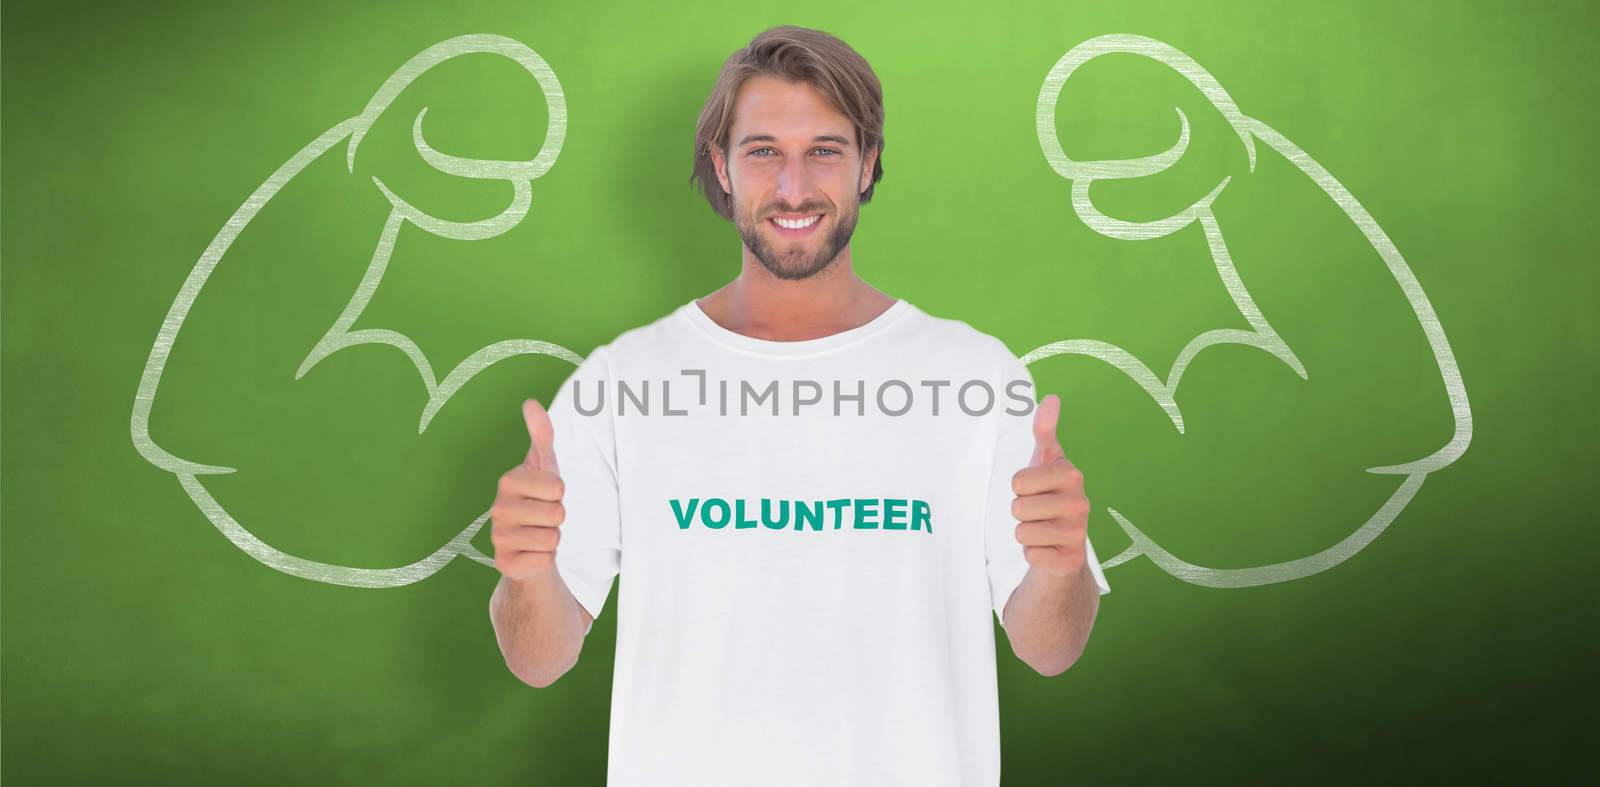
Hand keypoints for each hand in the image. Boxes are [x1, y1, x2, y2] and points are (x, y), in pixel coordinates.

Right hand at [489, 399, 566, 580]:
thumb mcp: (544, 465)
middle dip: (558, 517)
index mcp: (508, 481)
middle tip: (543, 517)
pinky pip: (544, 560)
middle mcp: (497, 508)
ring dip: (552, 538)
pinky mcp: (504, 564)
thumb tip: (530, 402)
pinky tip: (531, 552)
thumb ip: (541, 434)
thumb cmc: (539, 499)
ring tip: (538, 533)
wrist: (528, 542)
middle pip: (557, 513)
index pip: (558, 487)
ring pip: (552, 538)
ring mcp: (498, 538)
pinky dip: (545, 558)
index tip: (547, 495)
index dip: (560, 493)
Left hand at [1010, 394, 1089, 577]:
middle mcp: (1081, 503)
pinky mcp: (1071, 560)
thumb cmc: (1050, 494)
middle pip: (1018, 507)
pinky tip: (1049, 548)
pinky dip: (1033, 553)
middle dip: (1021, 511)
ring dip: (1026, 532)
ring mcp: (1079, 533)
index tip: (1036, 488)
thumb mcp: (1045, 461)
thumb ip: (1044, 430)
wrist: (1065, 541)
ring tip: (1043, 528)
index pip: (1018, 481)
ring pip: (1022, 532)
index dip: (1020, 487)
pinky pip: (1030, 555)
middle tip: (1039, 511)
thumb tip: (1051, 398)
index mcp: (1072, 474)